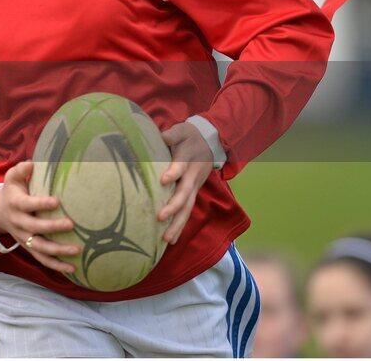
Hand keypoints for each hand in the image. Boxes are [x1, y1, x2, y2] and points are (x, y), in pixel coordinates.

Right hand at [0, 161, 79, 273]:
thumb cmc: (12, 191)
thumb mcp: (12, 177)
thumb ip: (21, 170)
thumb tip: (33, 164)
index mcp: (15, 204)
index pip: (27, 205)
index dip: (40, 204)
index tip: (56, 201)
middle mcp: (19, 223)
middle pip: (35, 228)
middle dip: (52, 227)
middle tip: (71, 224)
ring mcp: (24, 238)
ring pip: (39, 248)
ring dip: (58, 251)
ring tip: (76, 250)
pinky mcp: (29, 248)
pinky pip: (42, 259)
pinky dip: (56, 265)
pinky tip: (72, 269)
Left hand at [158, 122, 213, 244]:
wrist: (210, 142)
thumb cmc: (189, 137)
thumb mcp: (181, 131)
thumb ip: (172, 134)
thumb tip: (163, 137)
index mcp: (187, 160)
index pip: (180, 168)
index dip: (173, 173)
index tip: (162, 180)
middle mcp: (191, 177)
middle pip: (184, 194)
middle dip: (173, 207)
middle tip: (160, 217)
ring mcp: (193, 188)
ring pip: (187, 208)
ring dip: (177, 224)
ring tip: (166, 239)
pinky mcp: (192, 194)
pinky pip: (186, 212)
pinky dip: (179, 226)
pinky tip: (170, 240)